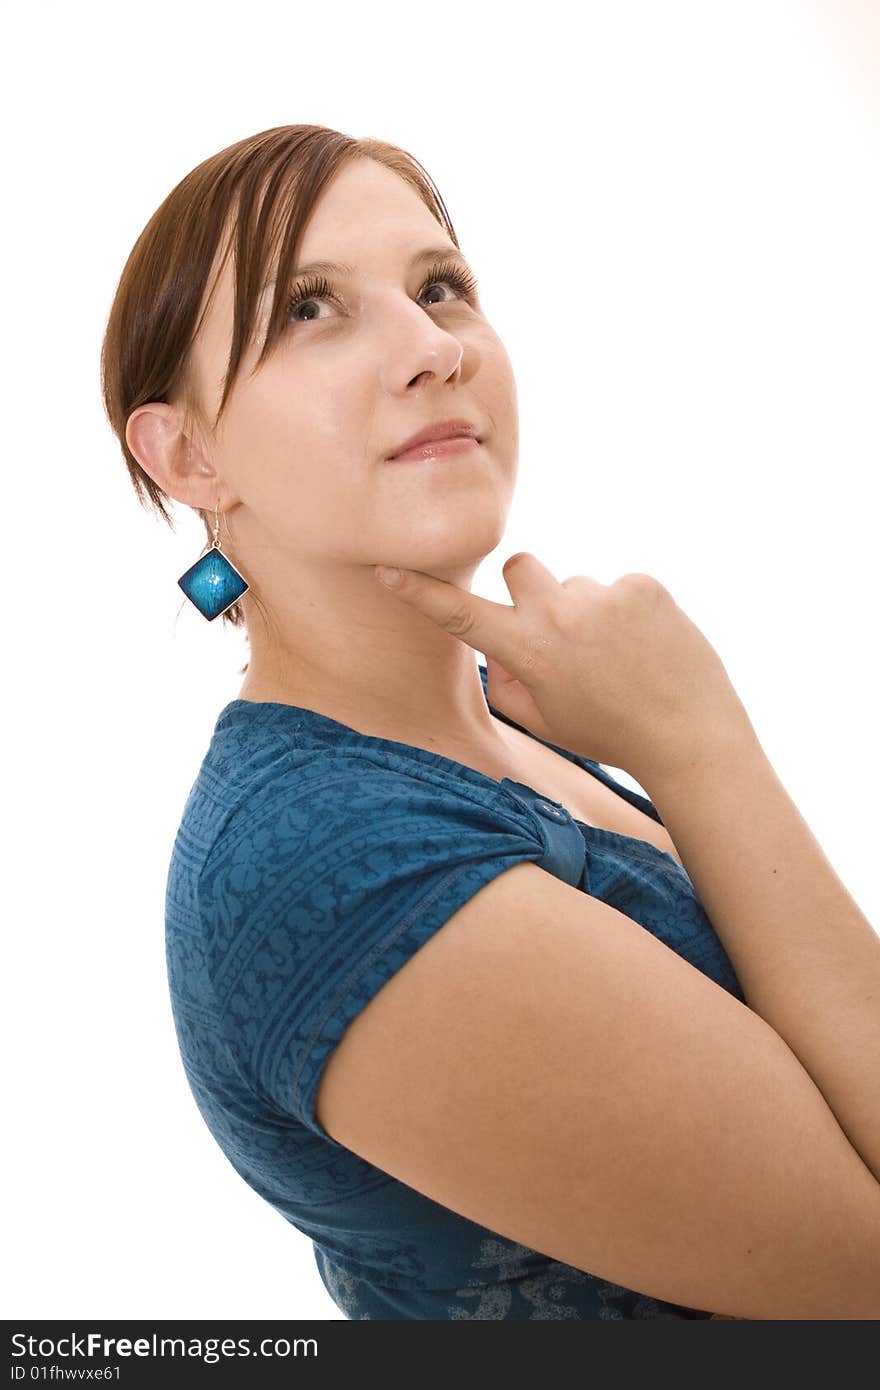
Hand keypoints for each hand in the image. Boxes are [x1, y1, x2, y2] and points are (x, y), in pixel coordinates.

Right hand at [374, 553, 752, 783]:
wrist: (689, 737)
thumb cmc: (609, 735)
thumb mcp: (544, 721)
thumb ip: (508, 681)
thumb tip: (501, 646)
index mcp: (527, 652)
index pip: (461, 615)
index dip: (420, 593)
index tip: (388, 569)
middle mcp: (559, 614)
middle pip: (520, 567)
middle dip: (530, 591)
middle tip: (560, 633)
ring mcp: (604, 596)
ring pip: (578, 585)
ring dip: (588, 613)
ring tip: (621, 659)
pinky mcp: (643, 585)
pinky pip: (619, 588)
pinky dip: (628, 613)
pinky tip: (647, 649)